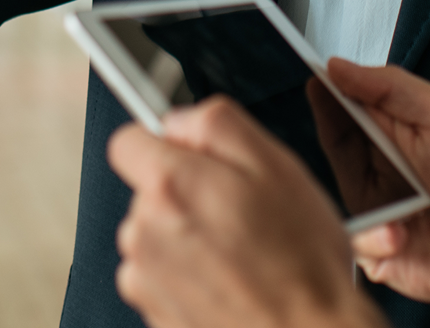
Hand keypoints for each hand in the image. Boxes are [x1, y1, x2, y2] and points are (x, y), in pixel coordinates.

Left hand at [107, 98, 387, 327]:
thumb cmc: (302, 262)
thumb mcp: (276, 164)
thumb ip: (216, 124)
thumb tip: (179, 121)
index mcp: (171, 185)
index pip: (127, 141)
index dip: (163, 144)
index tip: (191, 158)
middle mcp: (145, 231)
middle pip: (146, 191)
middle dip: (184, 193)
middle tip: (238, 212)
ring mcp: (145, 277)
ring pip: (153, 235)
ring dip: (184, 238)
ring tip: (238, 254)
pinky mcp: (152, 312)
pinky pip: (159, 277)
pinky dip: (185, 276)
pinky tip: (226, 282)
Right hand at [331, 61, 429, 327]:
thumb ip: (391, 86)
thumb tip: (339, 66)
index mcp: (396, 133)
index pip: (348, 105)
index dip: (329, 90)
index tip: (315, 74)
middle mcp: (381, 169)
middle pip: (335, 141)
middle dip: (332, 128)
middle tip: (341, 118)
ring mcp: (376, 210)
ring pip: (331, 190)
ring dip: (358, 180)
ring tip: (394, 184)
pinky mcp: (374, 252)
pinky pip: (353, 240)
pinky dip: (375, 234)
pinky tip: (400, 233)